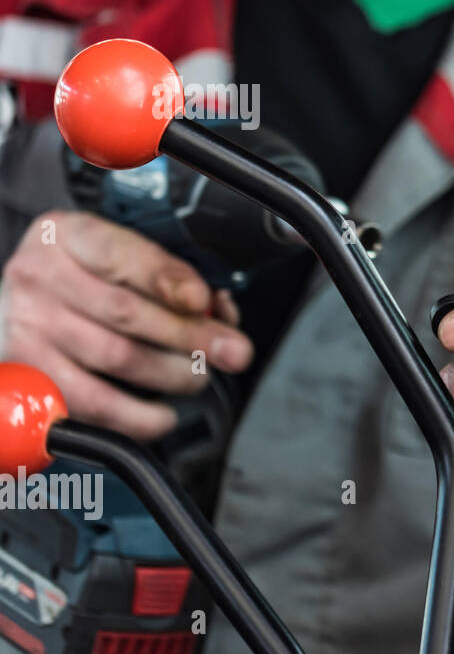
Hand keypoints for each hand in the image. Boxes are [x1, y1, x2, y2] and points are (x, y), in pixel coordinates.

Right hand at [0, 211, 252, 439]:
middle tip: (233, 352)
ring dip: (172, 375)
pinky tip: (162, 415)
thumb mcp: (120, 256)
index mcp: (67, 235)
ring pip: (115, 358)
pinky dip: (137, 417)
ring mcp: (27, 329)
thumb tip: (217, 311)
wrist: (14, 306)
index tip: (206, 301)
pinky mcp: (28, 378)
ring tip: (197, 377)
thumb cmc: (85, 281)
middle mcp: (38, 279)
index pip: (121, 254)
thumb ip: (169, 276)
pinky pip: (90, 405)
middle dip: (191, 336)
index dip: (169, 280)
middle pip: (125, 312)